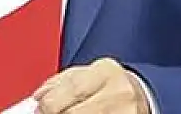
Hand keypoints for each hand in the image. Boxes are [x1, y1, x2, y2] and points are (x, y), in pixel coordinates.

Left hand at [32, 58, 151, 113]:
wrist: (142, 96)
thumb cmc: (110, 85)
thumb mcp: (87, 74)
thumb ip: (60, 83)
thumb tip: (37, 98)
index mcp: (106, 71)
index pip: (72, 89)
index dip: (48, 104)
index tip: (39, 108)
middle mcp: (119, 93)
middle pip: (75, 112)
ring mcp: (126, 113)